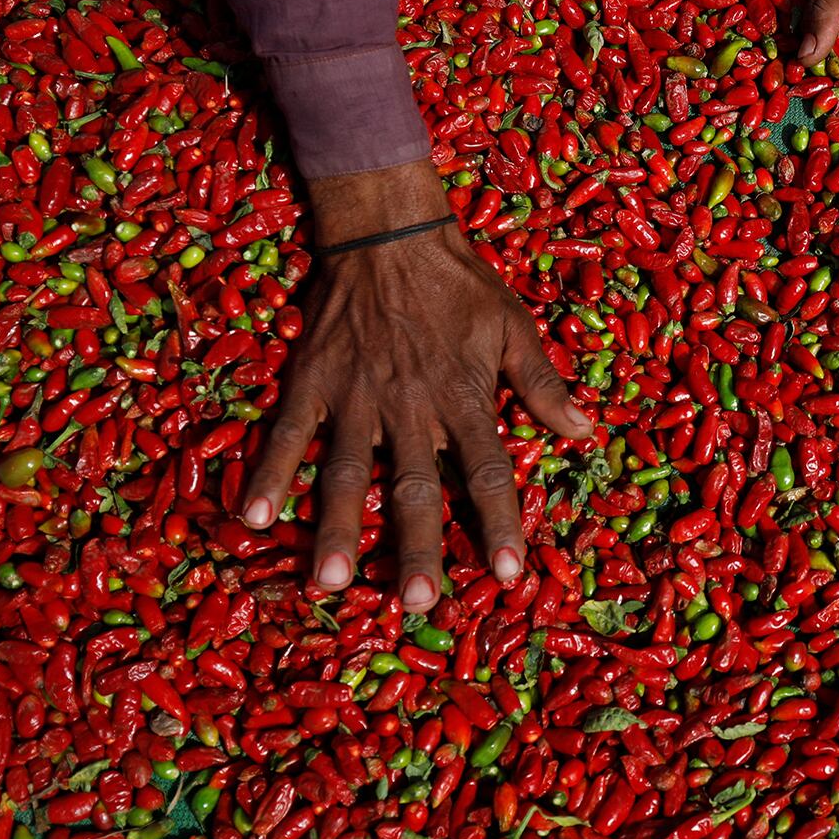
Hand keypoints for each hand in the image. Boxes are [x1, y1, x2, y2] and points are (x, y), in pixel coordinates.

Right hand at [239, 161, 588, 611]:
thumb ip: (544, 385)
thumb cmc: (461, 286)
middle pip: (413, 487)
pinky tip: (250, 519)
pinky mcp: (311, 383)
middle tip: (418, 604)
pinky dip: (268, 474)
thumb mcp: (515, 327)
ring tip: (329, 584)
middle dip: (416, 548)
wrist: (390, 234)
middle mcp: (410, 407)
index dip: (500, 523)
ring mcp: (355, 398)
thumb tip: (588, 432)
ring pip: (344, 473)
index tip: (510, 575)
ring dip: (335, 529)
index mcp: (464, 398)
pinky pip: (286, 434)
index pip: (488, 471)